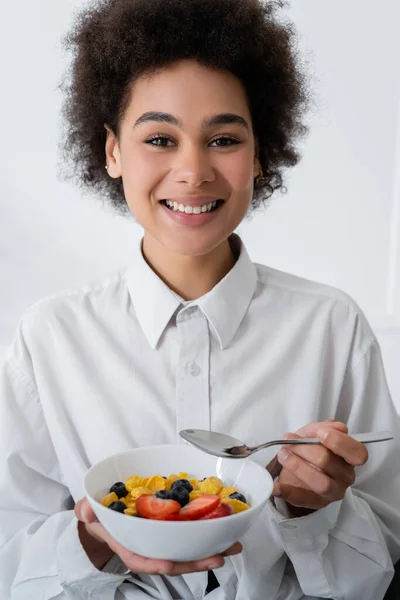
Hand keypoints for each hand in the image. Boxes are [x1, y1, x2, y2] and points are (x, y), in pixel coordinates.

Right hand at [75, 498, 241, 574]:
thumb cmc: (99, 515)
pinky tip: (225, 530)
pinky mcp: (172, 530)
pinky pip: (191, 535)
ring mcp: (163, 540)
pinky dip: (208, 534)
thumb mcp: (89, 511)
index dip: (156, 563)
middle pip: (174, 559)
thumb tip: (86, 511)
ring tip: (232, 546)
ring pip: (188, 550)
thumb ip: (87, 510)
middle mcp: (150, 547)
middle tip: (218, 557)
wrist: (106, 516)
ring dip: (210, 549)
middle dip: (196, 562)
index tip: (169, 564)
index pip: (144, 560)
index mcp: (130, 546)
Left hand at [272, 420, 367, 516]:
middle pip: (329, 462)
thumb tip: (336, 426)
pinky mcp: (316, 502)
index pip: (357, 453)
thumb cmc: (310, 450)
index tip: (320, 432)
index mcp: (349, 458)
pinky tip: (274, 486)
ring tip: (282, 454)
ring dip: (298, 466)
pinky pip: (302, 499)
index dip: (339, 442)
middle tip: (288, 440)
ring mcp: (333, 492)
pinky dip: (286, 492)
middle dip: (305, 448)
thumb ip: (321, 428)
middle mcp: (346, 476)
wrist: (299, 473)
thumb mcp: (313, 434)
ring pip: (321, 483)